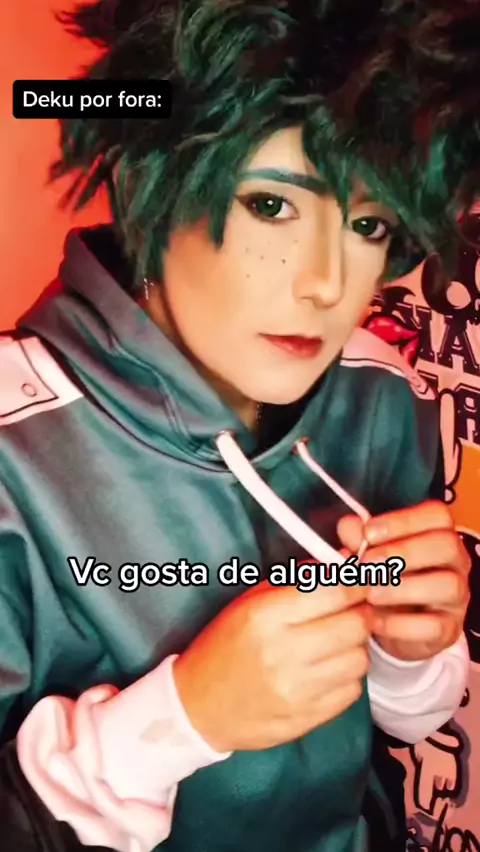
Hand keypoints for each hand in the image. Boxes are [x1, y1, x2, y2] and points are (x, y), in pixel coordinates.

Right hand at [173, 579, 370, 752]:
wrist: (198, 706)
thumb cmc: (224, 644)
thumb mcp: (250, 602)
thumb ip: (298, 580)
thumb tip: (344, 561)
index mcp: (266, 615)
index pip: (334, 591)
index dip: (357, 582)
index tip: (361, 579)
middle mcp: (284, 652)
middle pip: (355, 625)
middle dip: (361, 613)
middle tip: (354, 611)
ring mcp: (297, 690)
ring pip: (359, 659)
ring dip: (355, 646)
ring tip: (338, 643)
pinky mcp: (307, 719)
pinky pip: (352, 691)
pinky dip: (347, 676)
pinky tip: (328, 670)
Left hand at [337, 500, 470, 661]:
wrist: (394, 627)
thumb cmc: (385, 580)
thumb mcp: (370, 557)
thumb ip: (359, 539)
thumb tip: (348, 525)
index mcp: (438, 534)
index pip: (436, 515)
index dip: (403, 521)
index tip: (368, 533)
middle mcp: (455, 562)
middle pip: (446, 545)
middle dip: (404, 552)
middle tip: (367, 564)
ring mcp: (456, 597)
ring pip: (447, 585)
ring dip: (403, 588)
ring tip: (370, 594)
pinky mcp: (449, 629)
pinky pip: (434, 626)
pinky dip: (400, 624)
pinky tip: (374, 620)